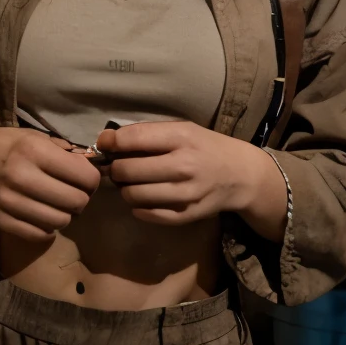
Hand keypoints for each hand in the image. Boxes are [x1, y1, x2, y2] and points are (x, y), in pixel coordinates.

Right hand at [0, 123, 100, 242]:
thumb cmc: (3, 144)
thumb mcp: (33, 136)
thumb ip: (63, 151)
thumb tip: (91, 167)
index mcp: (33, 151)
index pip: (84, 176)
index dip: (92, 179)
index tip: (86, 179)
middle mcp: (21, 176)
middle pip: (76, 202)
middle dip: (81, 198)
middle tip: (73, 193)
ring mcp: (9, 202)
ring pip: (60, 221)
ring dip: (65, 214)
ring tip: (57, 205)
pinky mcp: (0, 221)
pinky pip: (39, 234)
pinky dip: (47, 228)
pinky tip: (42, 215)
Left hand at [96, 121, 287, 240]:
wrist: (240, 175)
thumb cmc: (205, 147)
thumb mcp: (183, 129)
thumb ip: (147, 134)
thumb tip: (105, 140)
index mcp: (182, 138)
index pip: (133, 139)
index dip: (111, 142)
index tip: (105, 145)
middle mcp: (184, 166)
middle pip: (127, 170)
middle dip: (116, 168)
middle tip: (120, 168)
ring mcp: (186, 194)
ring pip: (133, 195)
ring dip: (125, 189)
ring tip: (132, 183)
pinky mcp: (185, 215)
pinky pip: (146, 214)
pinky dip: (138, 207)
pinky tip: (144, 198)